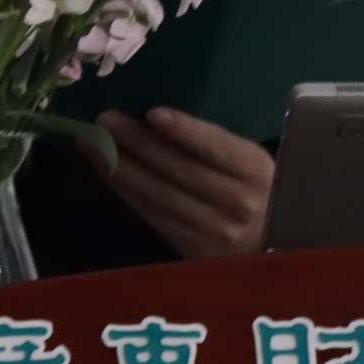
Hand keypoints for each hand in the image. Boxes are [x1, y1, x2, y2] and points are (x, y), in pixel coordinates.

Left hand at [93, 107, 272, 258]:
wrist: (271, 246)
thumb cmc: (256, 190)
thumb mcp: (250, 163)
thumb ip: (217, 144)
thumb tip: (157, 116)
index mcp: (256, 171)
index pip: (217, 148)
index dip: (185, 131)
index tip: (152, 112)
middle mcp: (238, 203)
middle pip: (180, 171)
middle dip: (138, 143)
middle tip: (104, 120)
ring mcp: (214, 231)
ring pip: (160, 196)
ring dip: (122, 168)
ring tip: (92, 144)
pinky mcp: (193, 251)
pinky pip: (154, 217)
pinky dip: (128, 193)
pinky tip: (108, 173)